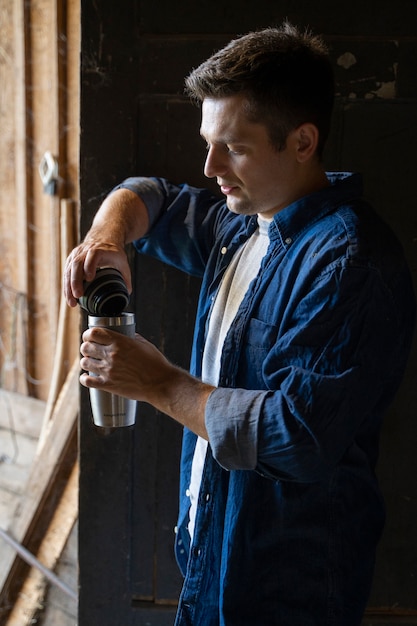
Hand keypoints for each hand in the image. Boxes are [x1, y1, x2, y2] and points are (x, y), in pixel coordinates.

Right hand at [64, 187, 149, 306]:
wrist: (103, 238)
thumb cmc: (113, 251)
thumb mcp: (123, 262)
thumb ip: (126, 278)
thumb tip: (128, 293)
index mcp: (99, 249)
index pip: (92, 255)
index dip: (90, 266)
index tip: (90, 278)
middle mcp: (85, 251)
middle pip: (77, 264)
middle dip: (76, 281)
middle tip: (78, 295)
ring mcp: (76, 255)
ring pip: (69, 270)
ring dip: (69, 287)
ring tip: (72, 302)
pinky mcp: (71, 260)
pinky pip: (66, 273)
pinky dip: (66, 286)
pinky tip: (69, 297)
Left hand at [80, 327, 213, 438]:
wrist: (160, 384)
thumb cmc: (155, 364)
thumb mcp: (144, 344)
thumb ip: (131, 338)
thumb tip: (124, 335)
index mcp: (120, 342)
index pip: (93, 333)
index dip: (88, 334)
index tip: (89, 337)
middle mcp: (112, 355)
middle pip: (86, 347)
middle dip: (86, 348)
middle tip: (90, 350)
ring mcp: (108, 370)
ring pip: (85, 363)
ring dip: (86, 362)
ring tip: (91, 363)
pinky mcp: (108, 385)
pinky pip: (87, 381)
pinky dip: (85, 378)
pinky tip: (87, 377)